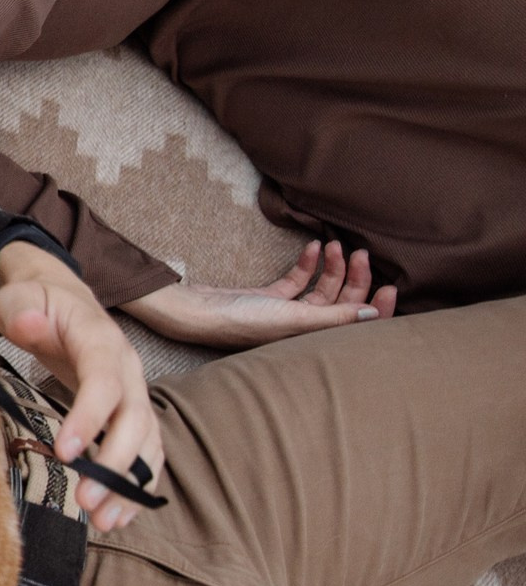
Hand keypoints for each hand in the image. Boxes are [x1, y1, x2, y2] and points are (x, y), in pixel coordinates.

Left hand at [0, 242, 159, 532]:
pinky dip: (136, 486)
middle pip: (135, 420)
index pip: (104, 381)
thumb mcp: (20, 297)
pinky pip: (145, 453)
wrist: (60, 298)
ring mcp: (135, 393)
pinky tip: (118, 516)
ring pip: (147, 443)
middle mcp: (128, 370)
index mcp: (101, 340)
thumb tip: (27, 324)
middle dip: (115, 464)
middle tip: (86, 501)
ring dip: (130, 485)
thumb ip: (22, 310)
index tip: (66, 453)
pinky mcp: (130, 413)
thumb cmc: (36, 301)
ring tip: (103, 521)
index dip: (89, 416)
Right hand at [120, 241, 396, 349]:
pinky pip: (299, 280)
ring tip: (336, 245)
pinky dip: (308, 264)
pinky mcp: (270, 298)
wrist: (196, 310)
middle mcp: (304, 328)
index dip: (377, 308)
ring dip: (334, 266)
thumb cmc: (241, 321)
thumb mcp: (293, 318)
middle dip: (356, 278)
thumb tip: (374, 315)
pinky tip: (314, 247)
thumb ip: (335, 317)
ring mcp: (287, 312)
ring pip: (323, 289)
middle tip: (362, 252)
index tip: (390, 285)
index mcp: (313, 340)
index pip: (357, 326)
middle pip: (343, 302)